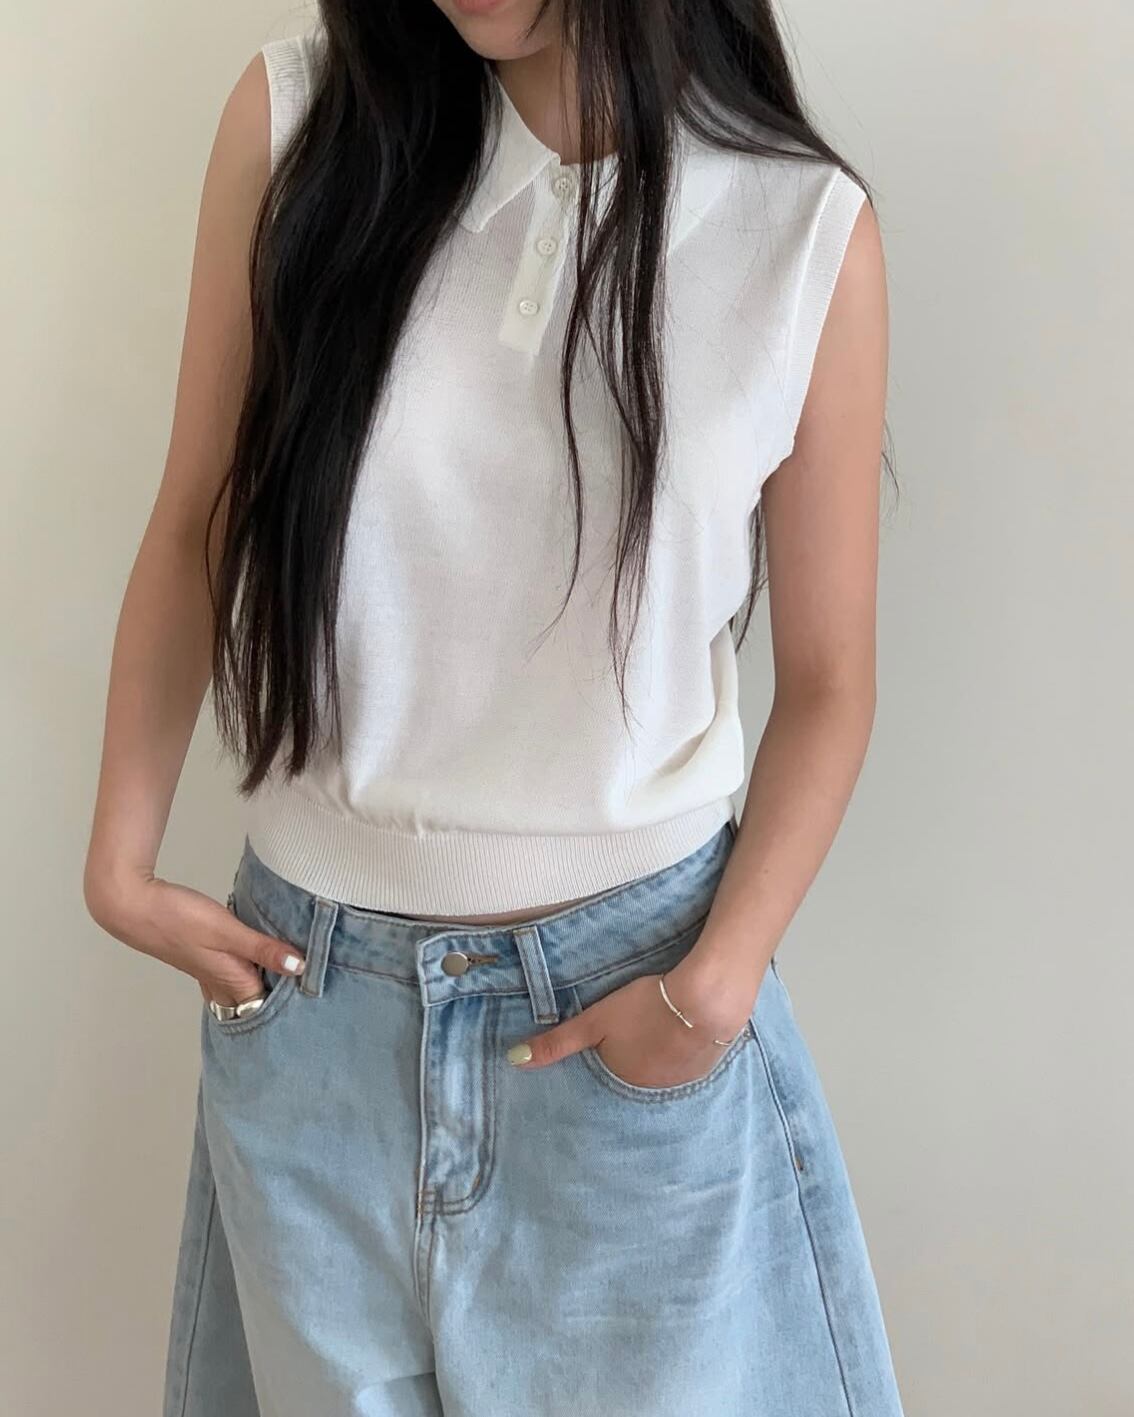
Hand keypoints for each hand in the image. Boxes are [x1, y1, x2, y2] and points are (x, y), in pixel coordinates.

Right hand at [85, 871, 305, 1009]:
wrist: (132, 905)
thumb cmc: (178, 917)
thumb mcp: (227, 931)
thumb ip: (263, 949)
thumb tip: (300, 968)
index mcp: (231, 980)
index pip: (266, 1006)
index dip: (290, 1004)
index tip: (317, 997)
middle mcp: (219, 981)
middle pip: (253, 1001)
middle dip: (278, 1000)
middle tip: (310, 992)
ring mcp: (207, 970)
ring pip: (240, 988)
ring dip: (262, 985)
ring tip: (291, 980)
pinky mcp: (200, 955)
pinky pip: (228, 973)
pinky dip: (246, 971)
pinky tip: (254, 962)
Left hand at [506, 959, 757, 1089]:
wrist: (707, 1000)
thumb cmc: (646, 1008)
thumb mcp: (595, 1020)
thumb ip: (557, 1042)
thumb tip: (513, 1061)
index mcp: (623, 1081)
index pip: (608, 1072)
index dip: (609, 1052)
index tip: (615, 1038)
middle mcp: (651, 1090)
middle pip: (635, 1072)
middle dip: (635, 1056)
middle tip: (640, 1030)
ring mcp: (681, 1081)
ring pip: (662, 1069)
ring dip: (659, 1054)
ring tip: (660, 1028)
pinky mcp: (705, 1067)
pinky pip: (686, 1063)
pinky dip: (682, 1050)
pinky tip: (684, 1031)